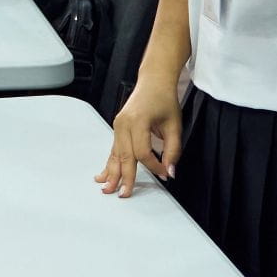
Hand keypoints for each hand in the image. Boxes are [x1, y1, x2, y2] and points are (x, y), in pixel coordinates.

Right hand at [95, 76, 183, 196]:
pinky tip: (102, 175)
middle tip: (124, 194)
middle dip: (125, 177)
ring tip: (107, 189)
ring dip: (112, 173)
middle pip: (124, 156)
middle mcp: (124, 124)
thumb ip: (173, 150)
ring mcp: (118, 126)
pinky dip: (109, 163)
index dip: (154, 166)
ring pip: (115, 154)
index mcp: (138, 121)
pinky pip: (113, 149)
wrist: (153, 82)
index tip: (165, 173)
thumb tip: (170, 171)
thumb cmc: (164, 100)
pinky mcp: (117, 128)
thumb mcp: (174, 125)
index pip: (143, 152)